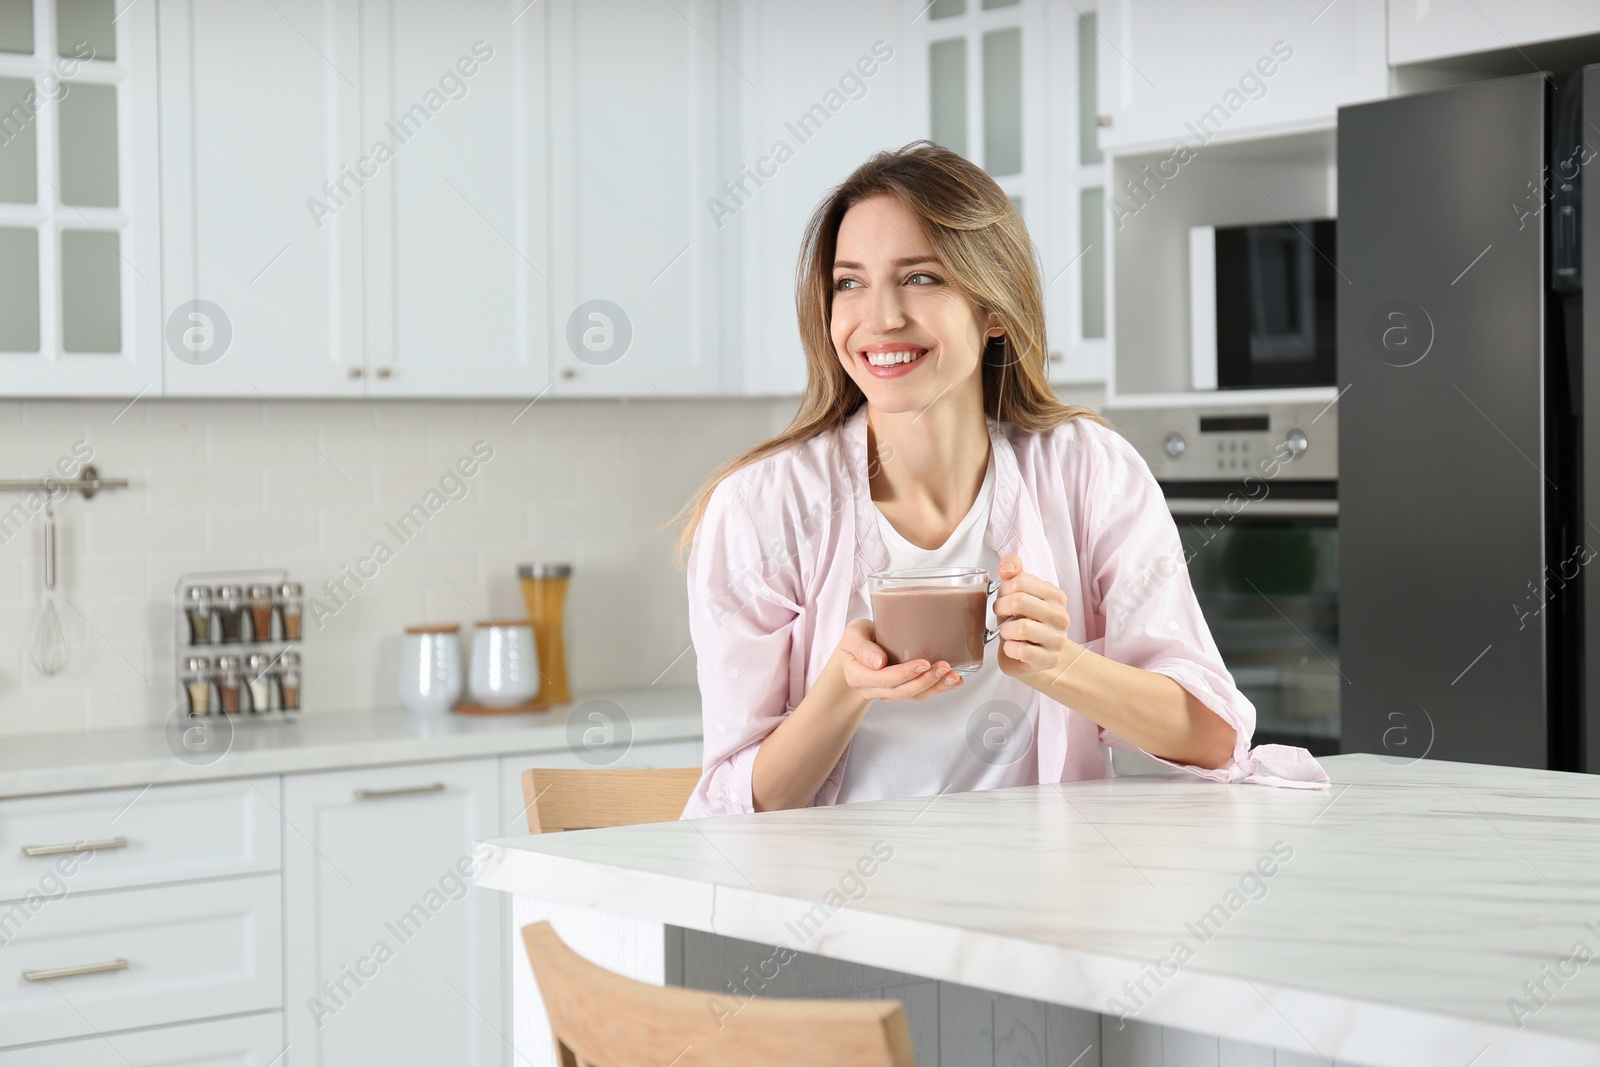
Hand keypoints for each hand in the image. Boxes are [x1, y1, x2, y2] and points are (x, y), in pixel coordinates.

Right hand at [836, 618, 964, 701]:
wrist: (856, 651)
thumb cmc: (857, 638)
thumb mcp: (853, 634)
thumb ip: (862, 646)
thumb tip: (879, 662)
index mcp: (857, 675)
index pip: (882, 678)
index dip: (904, 674)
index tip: (923, 663)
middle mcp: (871, 689)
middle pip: (900, 691)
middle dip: (925, 681)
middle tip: (944, 667)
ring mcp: (887, 693)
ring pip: (912, 696)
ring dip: (935, 687)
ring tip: (954, 676)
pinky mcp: (900, 691)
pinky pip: (919, 694)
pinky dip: (938, 688)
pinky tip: (954, 681)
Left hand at [994, 553, 1080, 686]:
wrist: (1035, 657)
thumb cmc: (1023, 621)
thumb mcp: (1018, 594)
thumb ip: (1014, 572)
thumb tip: (1007, 567)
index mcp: (1055, 595)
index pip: (1021, 580)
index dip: (1004, 588)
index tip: (1002, 596)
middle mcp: (1060, 616)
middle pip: (1020, 601)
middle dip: (1001, 607)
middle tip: (1000, 614)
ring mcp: (1057, 639)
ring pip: (1021, 627)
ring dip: (1005, 630)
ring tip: (1007, 632)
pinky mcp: (1050, 659)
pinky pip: (1022, 651)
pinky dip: (1009, 649)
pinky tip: (1012, 647)